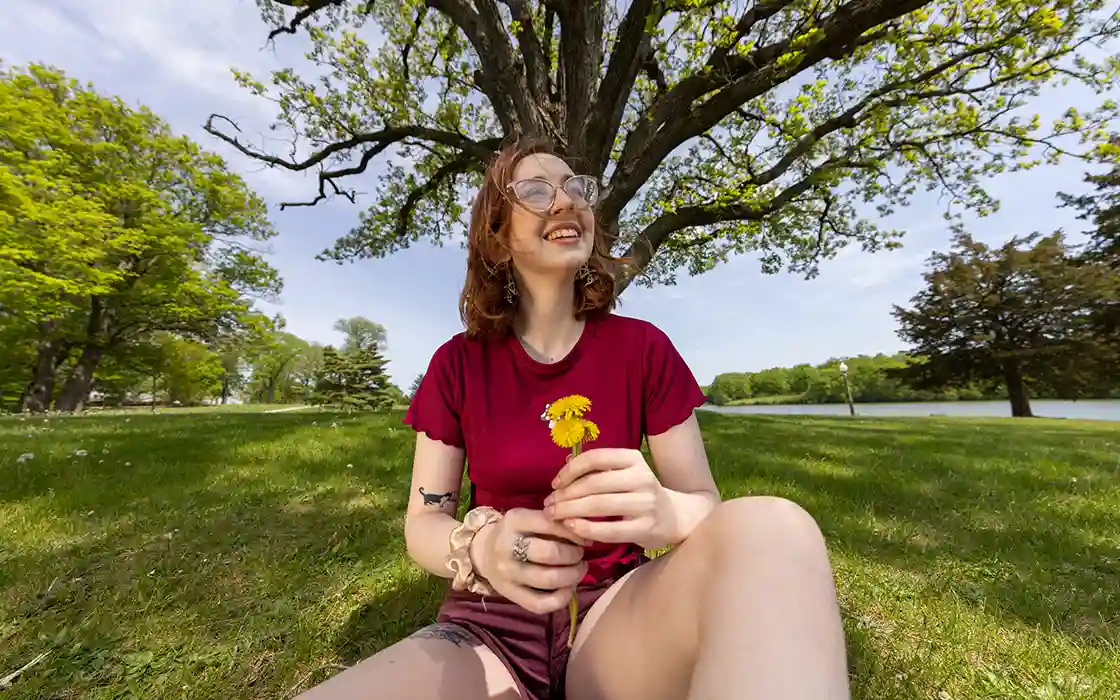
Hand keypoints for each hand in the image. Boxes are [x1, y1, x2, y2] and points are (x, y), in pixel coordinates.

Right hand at [470, 508, 589, 614]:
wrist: (485, 553)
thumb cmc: (517, 533)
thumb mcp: (530, 519)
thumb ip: (554, 523)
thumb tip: (586, 536)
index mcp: (514, 520)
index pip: (550, 524)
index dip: (574, 533)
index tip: (584, 539)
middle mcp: (506, 547)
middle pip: (550, 553)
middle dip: (574, 555)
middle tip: (580, 555)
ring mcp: (507, 574)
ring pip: (549, 579)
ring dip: (573, 575)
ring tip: (578, 570)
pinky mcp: (510, 595)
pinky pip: (541, 604)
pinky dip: (562, 597)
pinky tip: (568, 588)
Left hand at [544, 448, 678, 549]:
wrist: (675, 517)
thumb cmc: (640, 493)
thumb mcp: (625, 474)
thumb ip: (600, 470)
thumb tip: (564, 470)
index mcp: (634, 459)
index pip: (595, 458)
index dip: (570, 470)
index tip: (555, 483)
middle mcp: (641, 477)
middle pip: (594, 484)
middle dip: (565, 495)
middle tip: (548, 504)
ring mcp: (645, 503)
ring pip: (599, 505)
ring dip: (570, 511)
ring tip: (554, 516)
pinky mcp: (645, 528)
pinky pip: (609, 529)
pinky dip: (586, 529)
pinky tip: (571, 528)